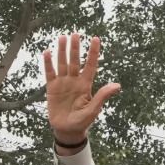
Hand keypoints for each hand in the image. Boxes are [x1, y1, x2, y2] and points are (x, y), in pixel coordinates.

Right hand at [43, 33, 120, 148]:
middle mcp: (74, 81)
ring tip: (62, 37)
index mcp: (86, 85)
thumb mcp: (93, 109)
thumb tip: (117, 85)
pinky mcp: (52, 88)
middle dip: (76, 48)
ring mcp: (63, 83)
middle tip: (75, 34)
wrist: (67, 130)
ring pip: (63, 63)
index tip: (95, 39)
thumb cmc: (82, 121)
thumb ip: (102, 96)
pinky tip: (47, 53)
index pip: (90, 65)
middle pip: (75, 61)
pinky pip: (50, 73)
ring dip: (62, 51)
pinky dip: (48, 63)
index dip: (93, 52)